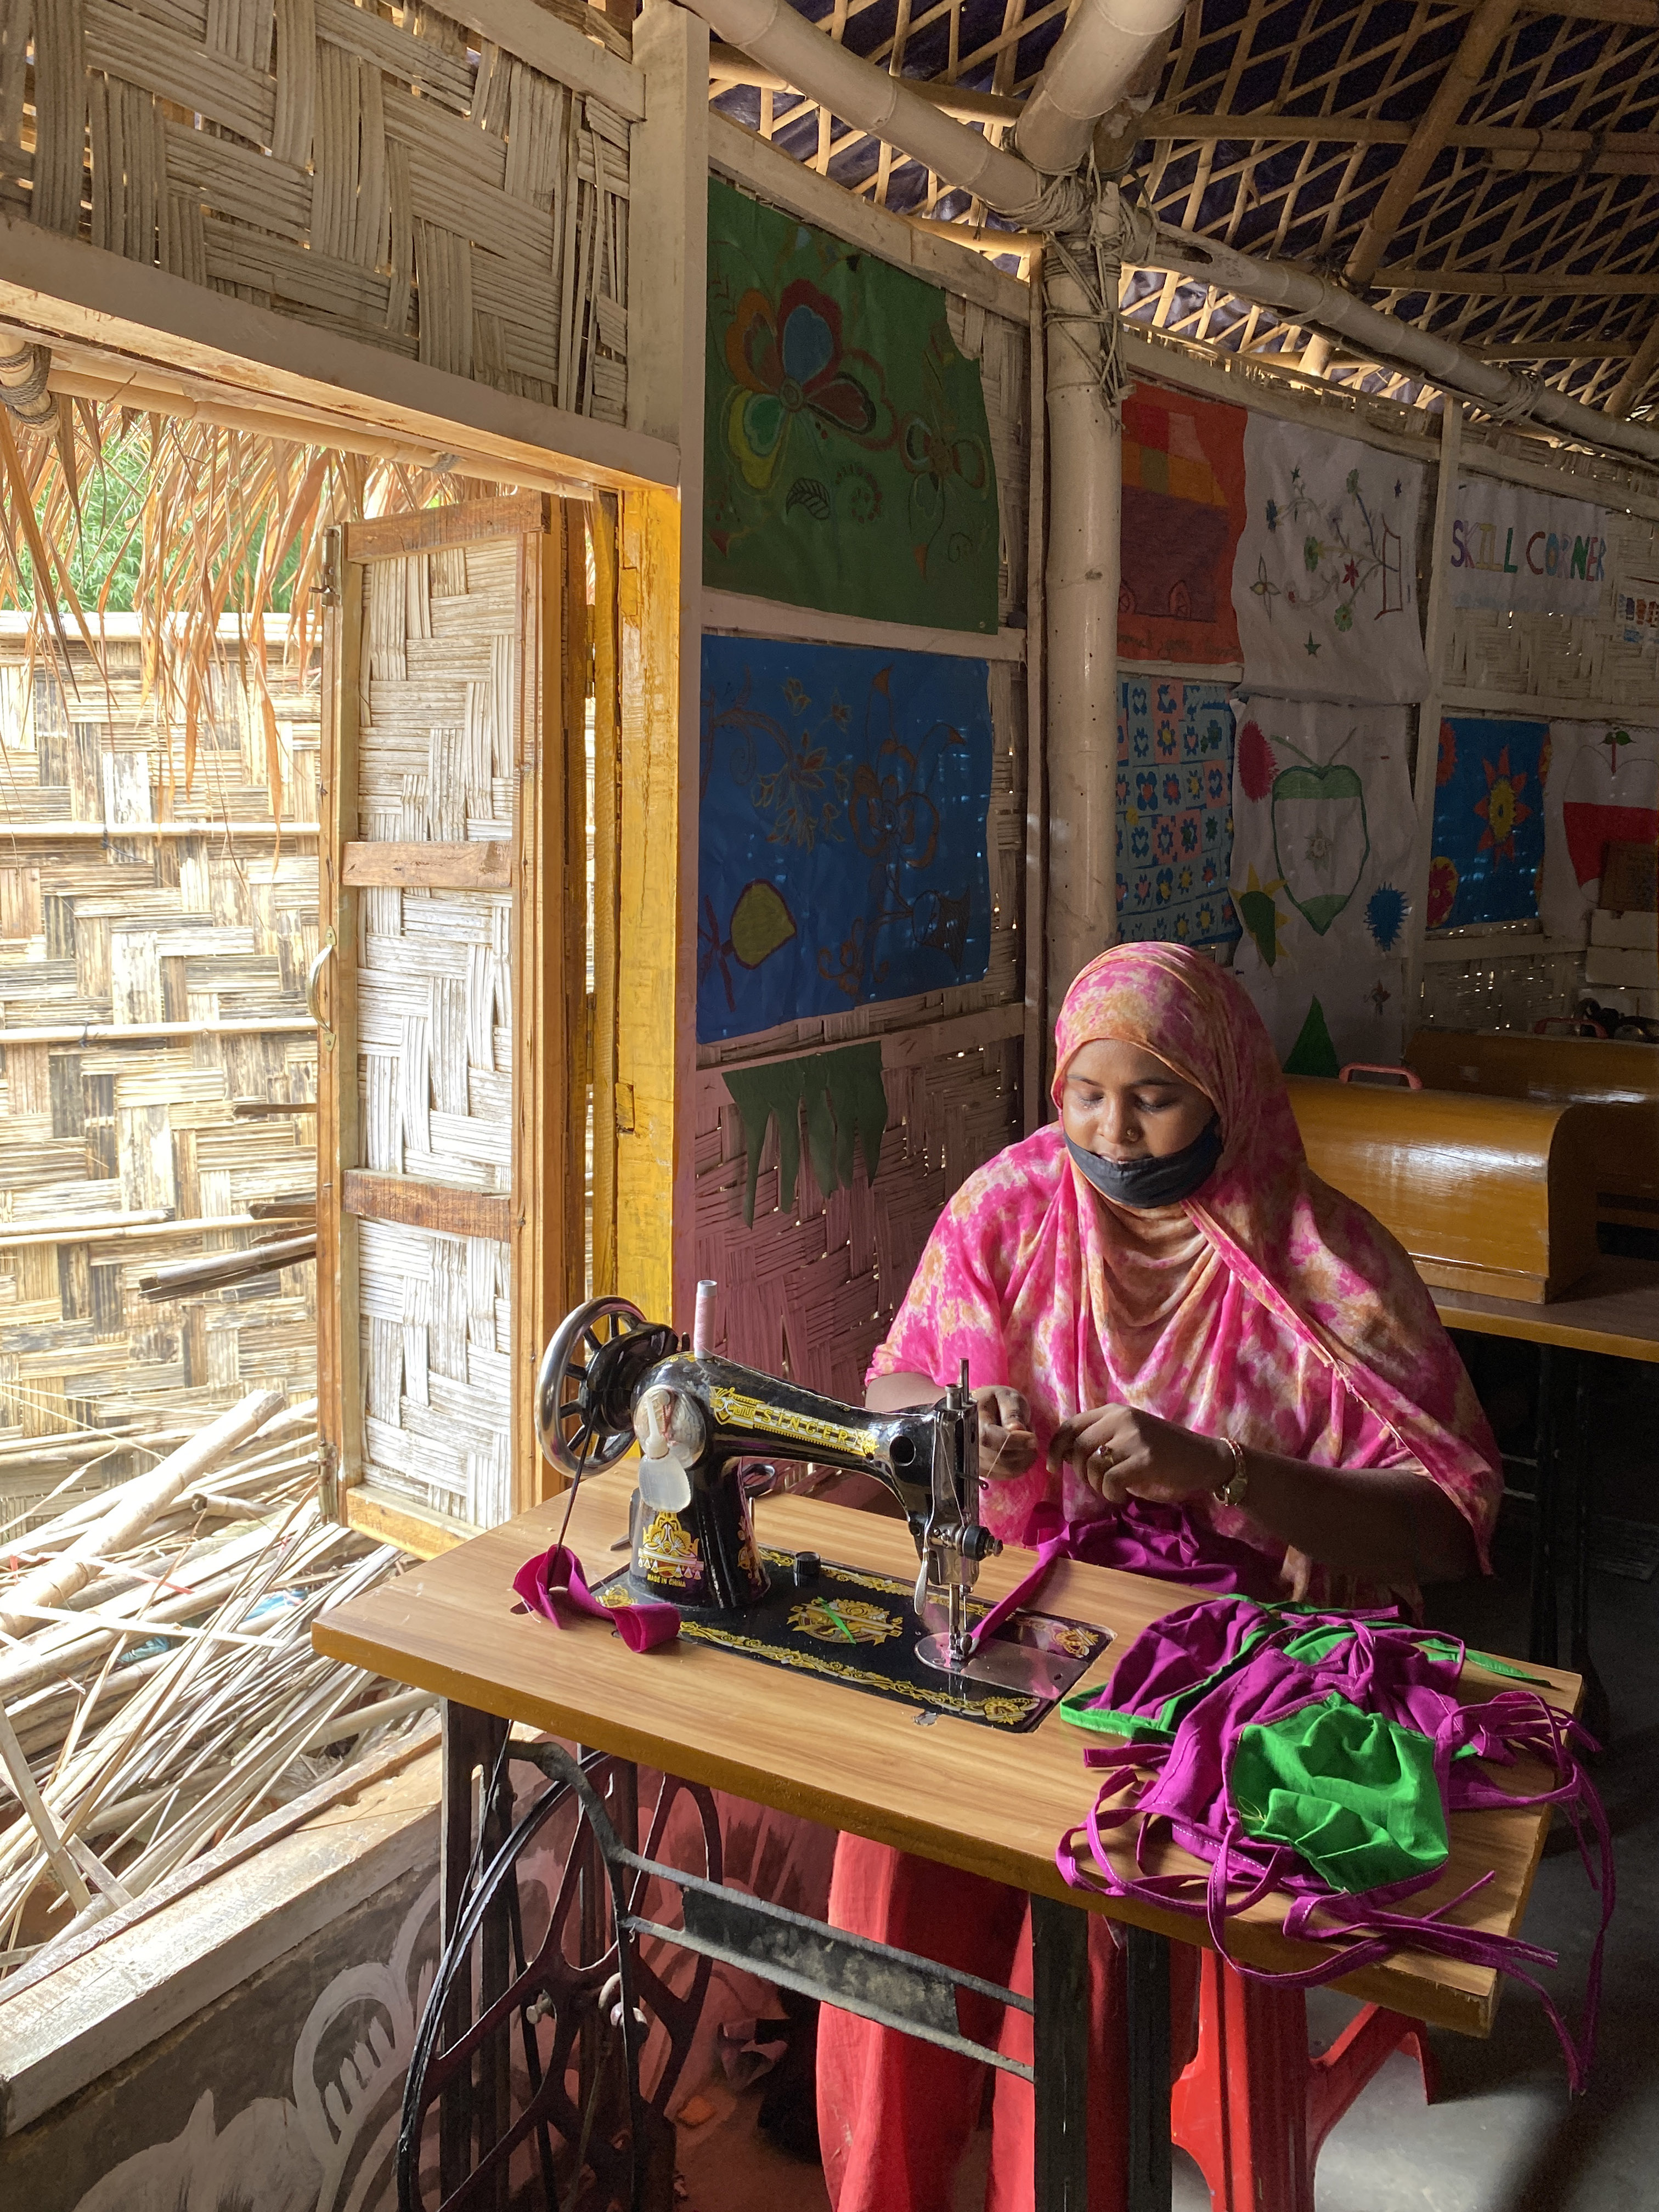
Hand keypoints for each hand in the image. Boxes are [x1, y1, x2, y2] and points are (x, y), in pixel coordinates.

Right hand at [972, 1386, 1037, 1479]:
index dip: (1013, 1441)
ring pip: (1003, 1469)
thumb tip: (1016, 1429)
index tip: (1032, 1438)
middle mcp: (967, 1441)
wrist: (986, 1409)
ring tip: (1024, 1442)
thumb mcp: (1008, 1397)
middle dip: (1022, 1450)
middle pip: (997, 1457)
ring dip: (1023, 1459)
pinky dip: (1019, 1467)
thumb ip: (1012, 1412)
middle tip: (1031, 1437)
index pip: (989, 1437)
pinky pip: (1004, 1475)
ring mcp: (973, 1458)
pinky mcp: (982, 1469)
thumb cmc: (997, 1400)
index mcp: (972, 1419)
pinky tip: (1022, 1453)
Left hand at [1050, 1403, 1227, 1506]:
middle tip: (1097, 1484)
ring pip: (1092, 1465)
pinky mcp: (1146, 1458)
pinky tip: (1123, 1496)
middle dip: (1080, 1473)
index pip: (1070, 1425)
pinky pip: (1110, 1480)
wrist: (1205, 1458)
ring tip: (1114, 1490)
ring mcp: (1134, 1436)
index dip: (1055, 1448)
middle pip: (1077, 1448)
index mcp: (1113, 1411)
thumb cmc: (1164, 1453)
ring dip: (1097, 1486)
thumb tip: (1063, 1455)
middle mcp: (1121, 1418)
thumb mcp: (1128, 1438)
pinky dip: (1112, 1494)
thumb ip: (1098, 1441)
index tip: (1052, 1467)